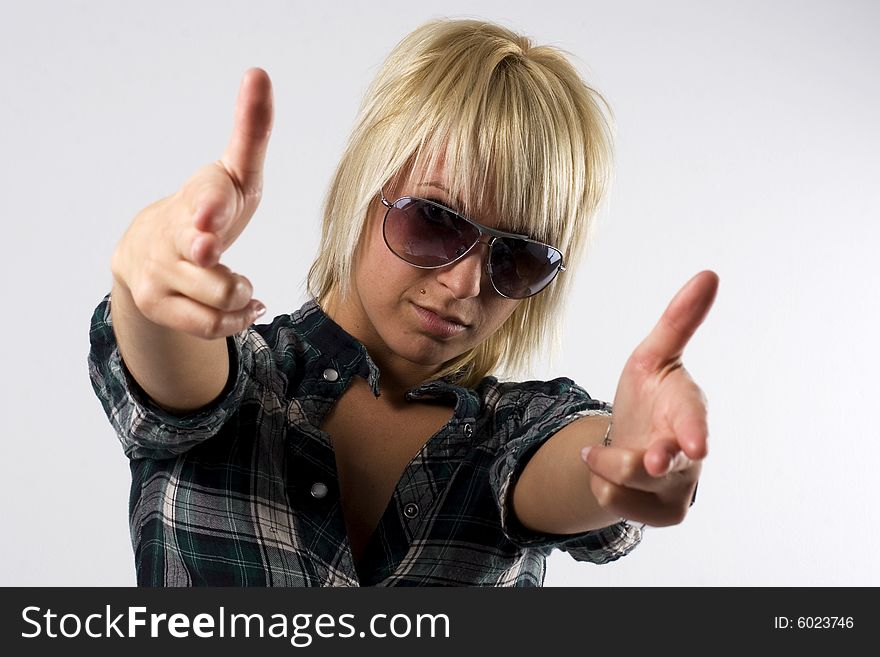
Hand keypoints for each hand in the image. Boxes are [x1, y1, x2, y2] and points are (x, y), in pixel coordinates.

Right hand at [110, 68, 273, 337]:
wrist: (147, 253)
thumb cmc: (209, 208)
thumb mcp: (235, 172)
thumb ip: (251, 130)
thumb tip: (258, 72)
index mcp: (200, 195)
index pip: (207, 197)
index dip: (209, 208)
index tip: (210, 220)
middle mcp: (174, 232)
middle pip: (206, 262)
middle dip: (219, 269)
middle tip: (212, 253)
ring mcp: (160, 271)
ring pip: (220, 297)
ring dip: (242, 294)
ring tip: (242, 285)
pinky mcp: (157, 305)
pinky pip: (210, 326)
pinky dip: (235, 320)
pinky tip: (245, 307)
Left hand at [582, 270, 718, 526]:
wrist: (628, 440)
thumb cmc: (646, 395)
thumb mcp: (652, 356)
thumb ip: (679, 321)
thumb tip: (709, 274)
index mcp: (688, 408)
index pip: (692, 420)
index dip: (692, 432)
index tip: (693, 447)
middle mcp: (692, 453)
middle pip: (662, 463)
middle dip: (645, 462)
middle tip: (647, 460)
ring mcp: (680, 486)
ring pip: (628, 482)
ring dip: (603, 463)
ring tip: (601, 449)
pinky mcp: (664, 513)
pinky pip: (617, 502)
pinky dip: (603, 484)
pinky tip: (608, 474)